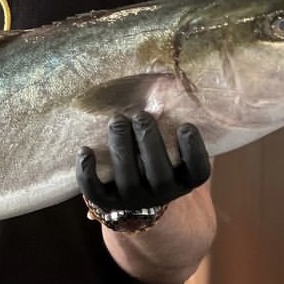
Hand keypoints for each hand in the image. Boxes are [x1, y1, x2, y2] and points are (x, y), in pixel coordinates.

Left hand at [76, 112, 210, 223]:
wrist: (138, 203)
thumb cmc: (159, 158)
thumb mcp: (176, 148)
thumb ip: (180, 126)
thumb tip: (176, 80)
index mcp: (185, 181)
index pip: (198, 171)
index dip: (194, 149)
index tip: (186, 125)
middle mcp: (162, 194)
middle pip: (159, 174)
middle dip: (149, 141)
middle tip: (141, 115)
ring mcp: (133, 200)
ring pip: (128, 179)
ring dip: (122, 147)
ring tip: (117, 120)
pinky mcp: (106, 202)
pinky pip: (95, 191)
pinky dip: (88, 171)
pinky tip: (85, 149)